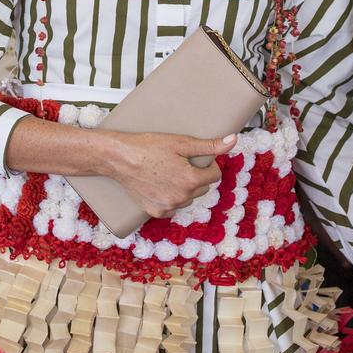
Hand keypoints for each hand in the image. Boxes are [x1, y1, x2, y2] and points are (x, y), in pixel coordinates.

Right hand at [108, 131, 236, 217]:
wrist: (119, 158)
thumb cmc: (149, 146)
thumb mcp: (181, 143)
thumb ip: (209, 145)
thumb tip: (233, 140)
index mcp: (191, 180)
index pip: (214, 175)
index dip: (207, 165)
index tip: (194, 158)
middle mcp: (182, 197)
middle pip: (202, 188)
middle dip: (196, 176)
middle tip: (178, 163)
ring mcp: (168, 206)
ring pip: (187, 198)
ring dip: (184, 188)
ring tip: (167, 172)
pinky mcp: (156, 212)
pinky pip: (172, 207)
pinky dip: (170, 198)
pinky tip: (159, 185)